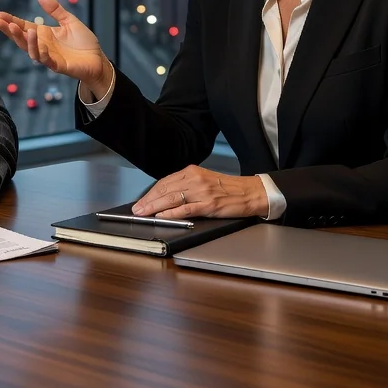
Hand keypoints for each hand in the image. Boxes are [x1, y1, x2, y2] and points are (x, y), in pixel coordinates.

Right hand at [0, 0, 111, 95]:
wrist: (97, 60)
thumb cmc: (83, 42)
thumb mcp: (69, 21)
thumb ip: (55, 10)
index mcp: (43, 34)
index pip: (23, 26)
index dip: (11, 21)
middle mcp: (42, 45)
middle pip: (22, 39)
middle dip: (9, 31)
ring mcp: (49, 56)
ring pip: (31, 50)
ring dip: (24, 40)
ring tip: (17, 28)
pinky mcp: (58, 65)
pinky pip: (45, 60)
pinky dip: (40, 52)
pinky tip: (37, 42)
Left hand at [132, 165, 268, 219]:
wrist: (250, 192)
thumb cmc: (228, 188)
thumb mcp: (204, 180)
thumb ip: (187, 186)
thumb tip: (166, 197)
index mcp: (192, 172)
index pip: (164, 182)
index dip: (150, 193)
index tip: (141, 201)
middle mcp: (194, 179)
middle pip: (165, 189)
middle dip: (148, 200)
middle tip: (136, 209)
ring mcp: (201, 191)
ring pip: (171, 198)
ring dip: (154, 207)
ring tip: (143, 214)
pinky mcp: (208, 204)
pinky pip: (186, 208)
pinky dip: (171, 213)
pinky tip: (162, 216)